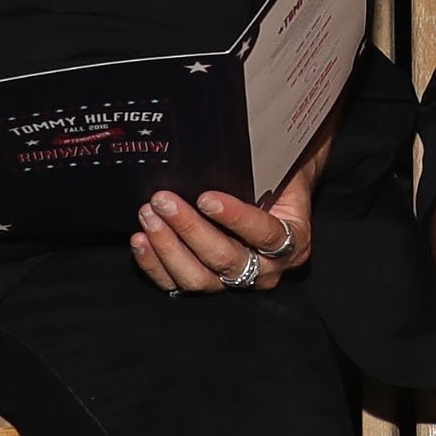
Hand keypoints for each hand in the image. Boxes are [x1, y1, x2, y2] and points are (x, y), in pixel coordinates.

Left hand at [128, 167, 317, 293]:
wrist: (277, 193)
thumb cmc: (278, 178)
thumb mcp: (282, 171)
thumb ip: (265, 171)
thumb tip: (229, 151)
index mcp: (294, 241)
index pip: (265, 235)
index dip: (236, 219)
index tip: (207, 198)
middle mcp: (267, 268)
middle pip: (226, 259)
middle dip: (190, 230)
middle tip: (165, 201)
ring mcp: (234, 280)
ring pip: (199, 279)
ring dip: (169, 247)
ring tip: (149, 216)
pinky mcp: (206, 282)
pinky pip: (176, 284)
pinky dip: (155, 264)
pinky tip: (141, 240)